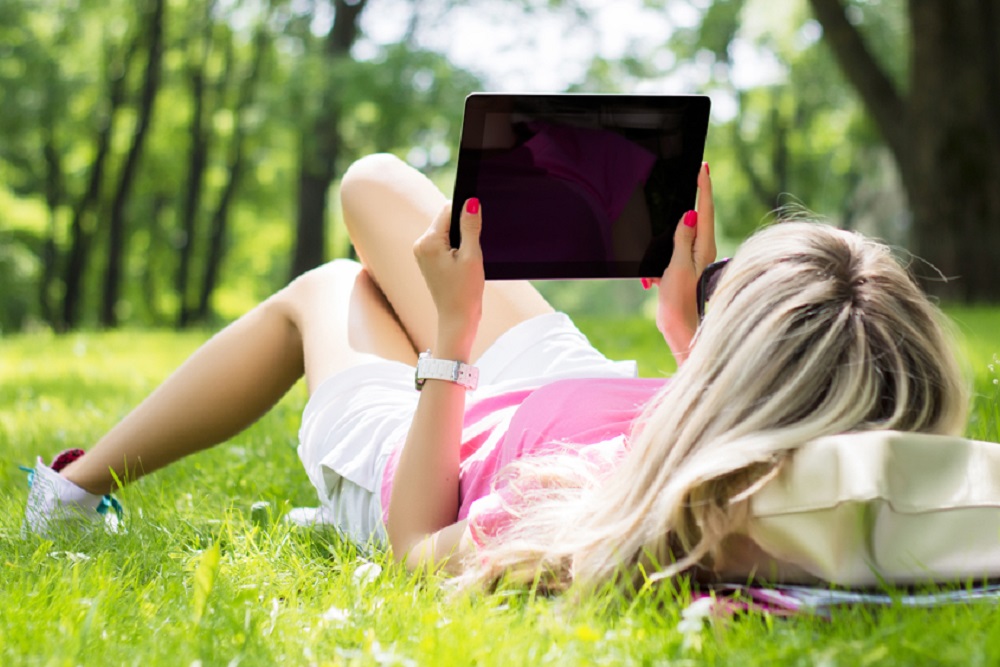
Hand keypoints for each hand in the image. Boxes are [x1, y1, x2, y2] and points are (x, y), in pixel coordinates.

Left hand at [412, 198, 484, 355]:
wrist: (457, 319)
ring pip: (447, 231)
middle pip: (447, 220)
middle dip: (464, 228)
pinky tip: (463, 263)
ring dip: (461, 238)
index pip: (448, 210)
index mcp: (428, 242)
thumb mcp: (472, 255)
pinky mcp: (429, 260)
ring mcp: (423, 253)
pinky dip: (457, 247)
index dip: (466, 212)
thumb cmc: (465, 291)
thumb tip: (471, 202)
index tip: (479, 224)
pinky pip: (445, 243)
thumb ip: (470, 227)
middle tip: (473, 249)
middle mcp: (421, 245)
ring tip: (468, 260)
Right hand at [649, 164, 714, 363]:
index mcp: (704, 248)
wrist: (681, 331)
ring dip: (671, 231)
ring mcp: (692, 262)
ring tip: (669, 224)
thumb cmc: (681, 302)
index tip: (703, 167)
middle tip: (695, 175)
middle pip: (697, 218)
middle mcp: (701, 252)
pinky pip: (670, 254)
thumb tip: (688, 215)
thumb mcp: (678, 267)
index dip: (704, 187)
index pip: (704, 210)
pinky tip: (650, 274)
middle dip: (693, 198)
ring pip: (681, 236)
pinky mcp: (682, 273)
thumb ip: (682, 240)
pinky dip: (659, 256)